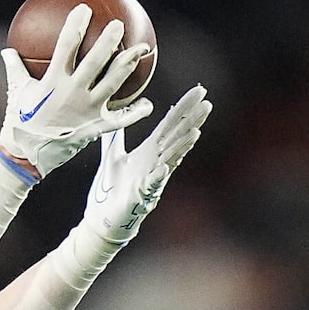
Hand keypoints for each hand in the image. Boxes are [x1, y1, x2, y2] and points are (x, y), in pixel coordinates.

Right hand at [0, 3, 151, 178]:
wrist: (24, 157)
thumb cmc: (18, 122)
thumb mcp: (16, 93)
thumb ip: (14, 69)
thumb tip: (7, 50)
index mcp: (52, 82)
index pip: (65, 46)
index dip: (75, 25)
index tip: (83, 10)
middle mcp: (72, 94)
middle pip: (95, 62)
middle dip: (108, 41)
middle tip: (118, 25)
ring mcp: (86, 111)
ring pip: (112, 84)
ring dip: (127, 65)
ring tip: (141, 49)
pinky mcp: (95, 127)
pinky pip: (120, 120)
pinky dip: (135, 113)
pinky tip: (147, 105)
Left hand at [82, 84, 211, 245]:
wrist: (102, 219)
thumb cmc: (112, 189)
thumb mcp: (113, 157)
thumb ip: (115, 138)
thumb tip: (115, 117)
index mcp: (150, 150)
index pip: (171, 124)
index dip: (184, 107)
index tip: (200, 90)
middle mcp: (155, 162)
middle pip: (177, 138)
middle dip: (192, 122)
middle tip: (207, 103)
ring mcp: (151, 179)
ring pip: (171, 159)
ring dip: (182, 146)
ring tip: (195, 131)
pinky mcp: (141, 196)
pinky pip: (151, 185)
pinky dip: (158, 176)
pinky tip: (164, 167)